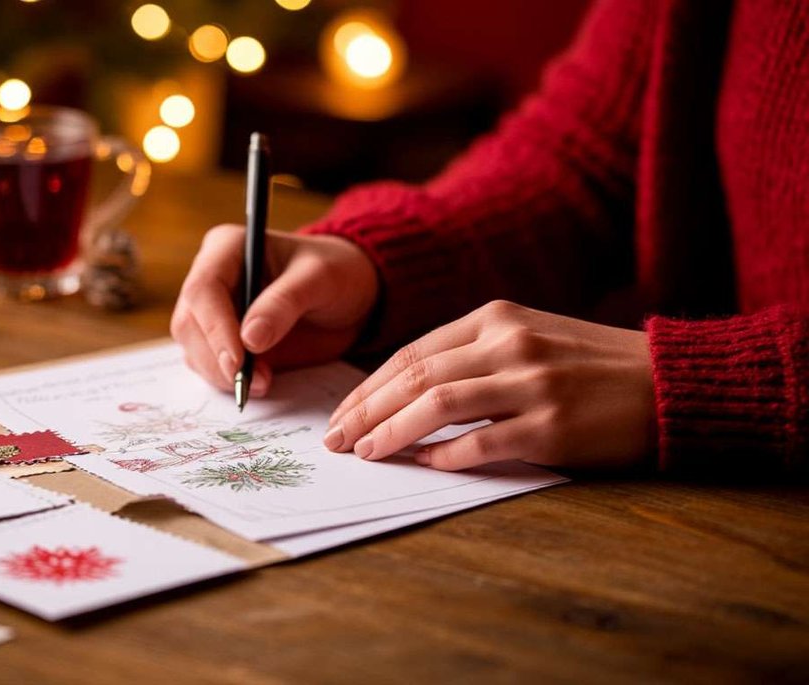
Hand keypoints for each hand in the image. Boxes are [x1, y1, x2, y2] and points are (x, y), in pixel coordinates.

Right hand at [171, 225, 377, 394]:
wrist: (348, 296)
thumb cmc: (336, 272)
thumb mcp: (320, 279)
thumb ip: (285, 303)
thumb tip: (249, 340)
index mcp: (227, 248)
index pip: (203, 289)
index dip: (215, 327)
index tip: (238, 361)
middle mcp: (211, 278)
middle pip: (189, 323)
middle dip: (216, 358)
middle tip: (251, 382)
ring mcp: (213, 312)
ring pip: (193, 349)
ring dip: (221, 374)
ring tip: (263, 382)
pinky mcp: (222, 341)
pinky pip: (209, 366)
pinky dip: (227, 381)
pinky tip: (260, 382)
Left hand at [324, 300, 656, 469]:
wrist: (667, 382)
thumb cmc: (589, 365)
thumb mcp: (527, 336)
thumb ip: (470, 355)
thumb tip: (404, 396)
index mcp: (496, 316)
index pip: (412, 353)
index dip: (369, 386)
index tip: (342, 413)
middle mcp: (509, 343)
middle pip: (415, 377)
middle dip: (365, 410)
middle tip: (336, 438)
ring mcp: (530, 383)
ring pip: (437, 406)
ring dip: (391, 432)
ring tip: (364, 452)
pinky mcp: (550, 426)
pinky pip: (480, 444)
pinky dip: (444, 457)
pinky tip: (422, 465)